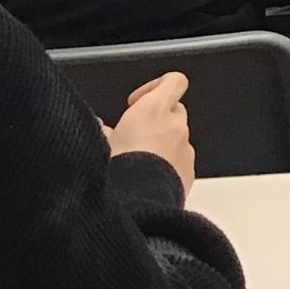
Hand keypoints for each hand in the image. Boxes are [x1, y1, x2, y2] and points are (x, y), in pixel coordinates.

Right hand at [105, 71, 195, 193]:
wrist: (138, 207)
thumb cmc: (118, 174)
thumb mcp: (100, 146)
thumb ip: (105, 132)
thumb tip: (104, 130)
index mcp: (152, 110)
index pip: (173, 81)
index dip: (156, 86)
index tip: (135, 102)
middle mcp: (174, 125)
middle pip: (174, 109)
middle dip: (156, 119)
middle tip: (134, 135)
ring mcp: (185, 149)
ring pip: (177, 137)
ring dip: (162, 144)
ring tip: (138, 163)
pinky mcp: (189, 172)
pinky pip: (180, 161)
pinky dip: (168, 164)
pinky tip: (148, 179)